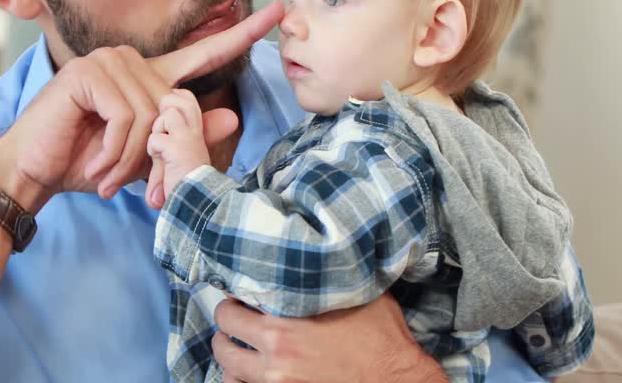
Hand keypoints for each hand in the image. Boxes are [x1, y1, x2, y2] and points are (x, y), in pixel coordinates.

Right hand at [0, 1, 284, 212]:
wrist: (33, 174)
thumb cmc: (88, 163)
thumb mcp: (147, 158)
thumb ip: (187, 137)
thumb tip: (233, 117)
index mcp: (153, 78)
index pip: (206, 53)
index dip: (243, 33)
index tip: (279, 12)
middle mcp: (134, 61)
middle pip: (178, 107)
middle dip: (160, 158)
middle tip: (139, 187)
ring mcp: (110, 61)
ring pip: (154, 116)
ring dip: (132, 159)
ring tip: (109, 175)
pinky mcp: (89, 72)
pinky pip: (128, 117)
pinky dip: (117, 151)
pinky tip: (97, 164)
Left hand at [212, 295, 443, 382]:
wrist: (397, 381)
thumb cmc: (384, 339)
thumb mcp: (360, 294)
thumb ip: (331, 276)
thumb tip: (324, 252)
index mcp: (287, 324)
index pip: (236, 306)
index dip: (236, 296)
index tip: (242, 293)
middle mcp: (276, 354)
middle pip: (224, 337)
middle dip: (227, 324)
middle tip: (233, 317)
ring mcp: (277, 382)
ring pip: (228, 370)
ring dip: (229, 356)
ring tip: (236, 347)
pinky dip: (241, 381)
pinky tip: (249, 372)